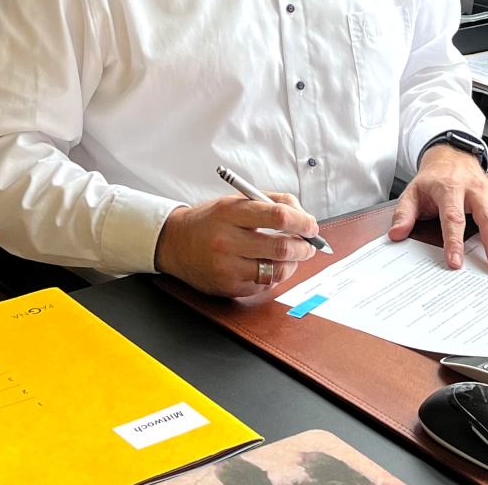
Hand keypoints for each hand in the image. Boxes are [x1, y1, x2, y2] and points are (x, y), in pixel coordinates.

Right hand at [154, 192, 321, 297]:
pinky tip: (271, 266)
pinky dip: (275, 275)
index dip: (302, 222)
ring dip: (293, 264)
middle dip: (304, 247)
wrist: (175, 243)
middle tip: (309, 244)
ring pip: (276, 270)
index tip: (311, 225)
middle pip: (281, 247)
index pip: (278, 216)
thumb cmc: (211, 221)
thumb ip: (271, 202)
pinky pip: (264, 285)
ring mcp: (227, 267)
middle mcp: (227, 240)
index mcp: (230, 212)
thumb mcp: (235, 201)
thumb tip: (304, 215)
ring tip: (292, 256)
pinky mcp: (228, 287)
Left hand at [392, 145, 487, 272]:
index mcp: (450, 187)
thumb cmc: (433, 178)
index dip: (455, 241)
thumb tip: (396, 234)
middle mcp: (475, 191)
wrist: (451, 154)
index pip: (453, 217)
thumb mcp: (413, 191)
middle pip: (487, 218)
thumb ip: (404, 213)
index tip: (456, 263)